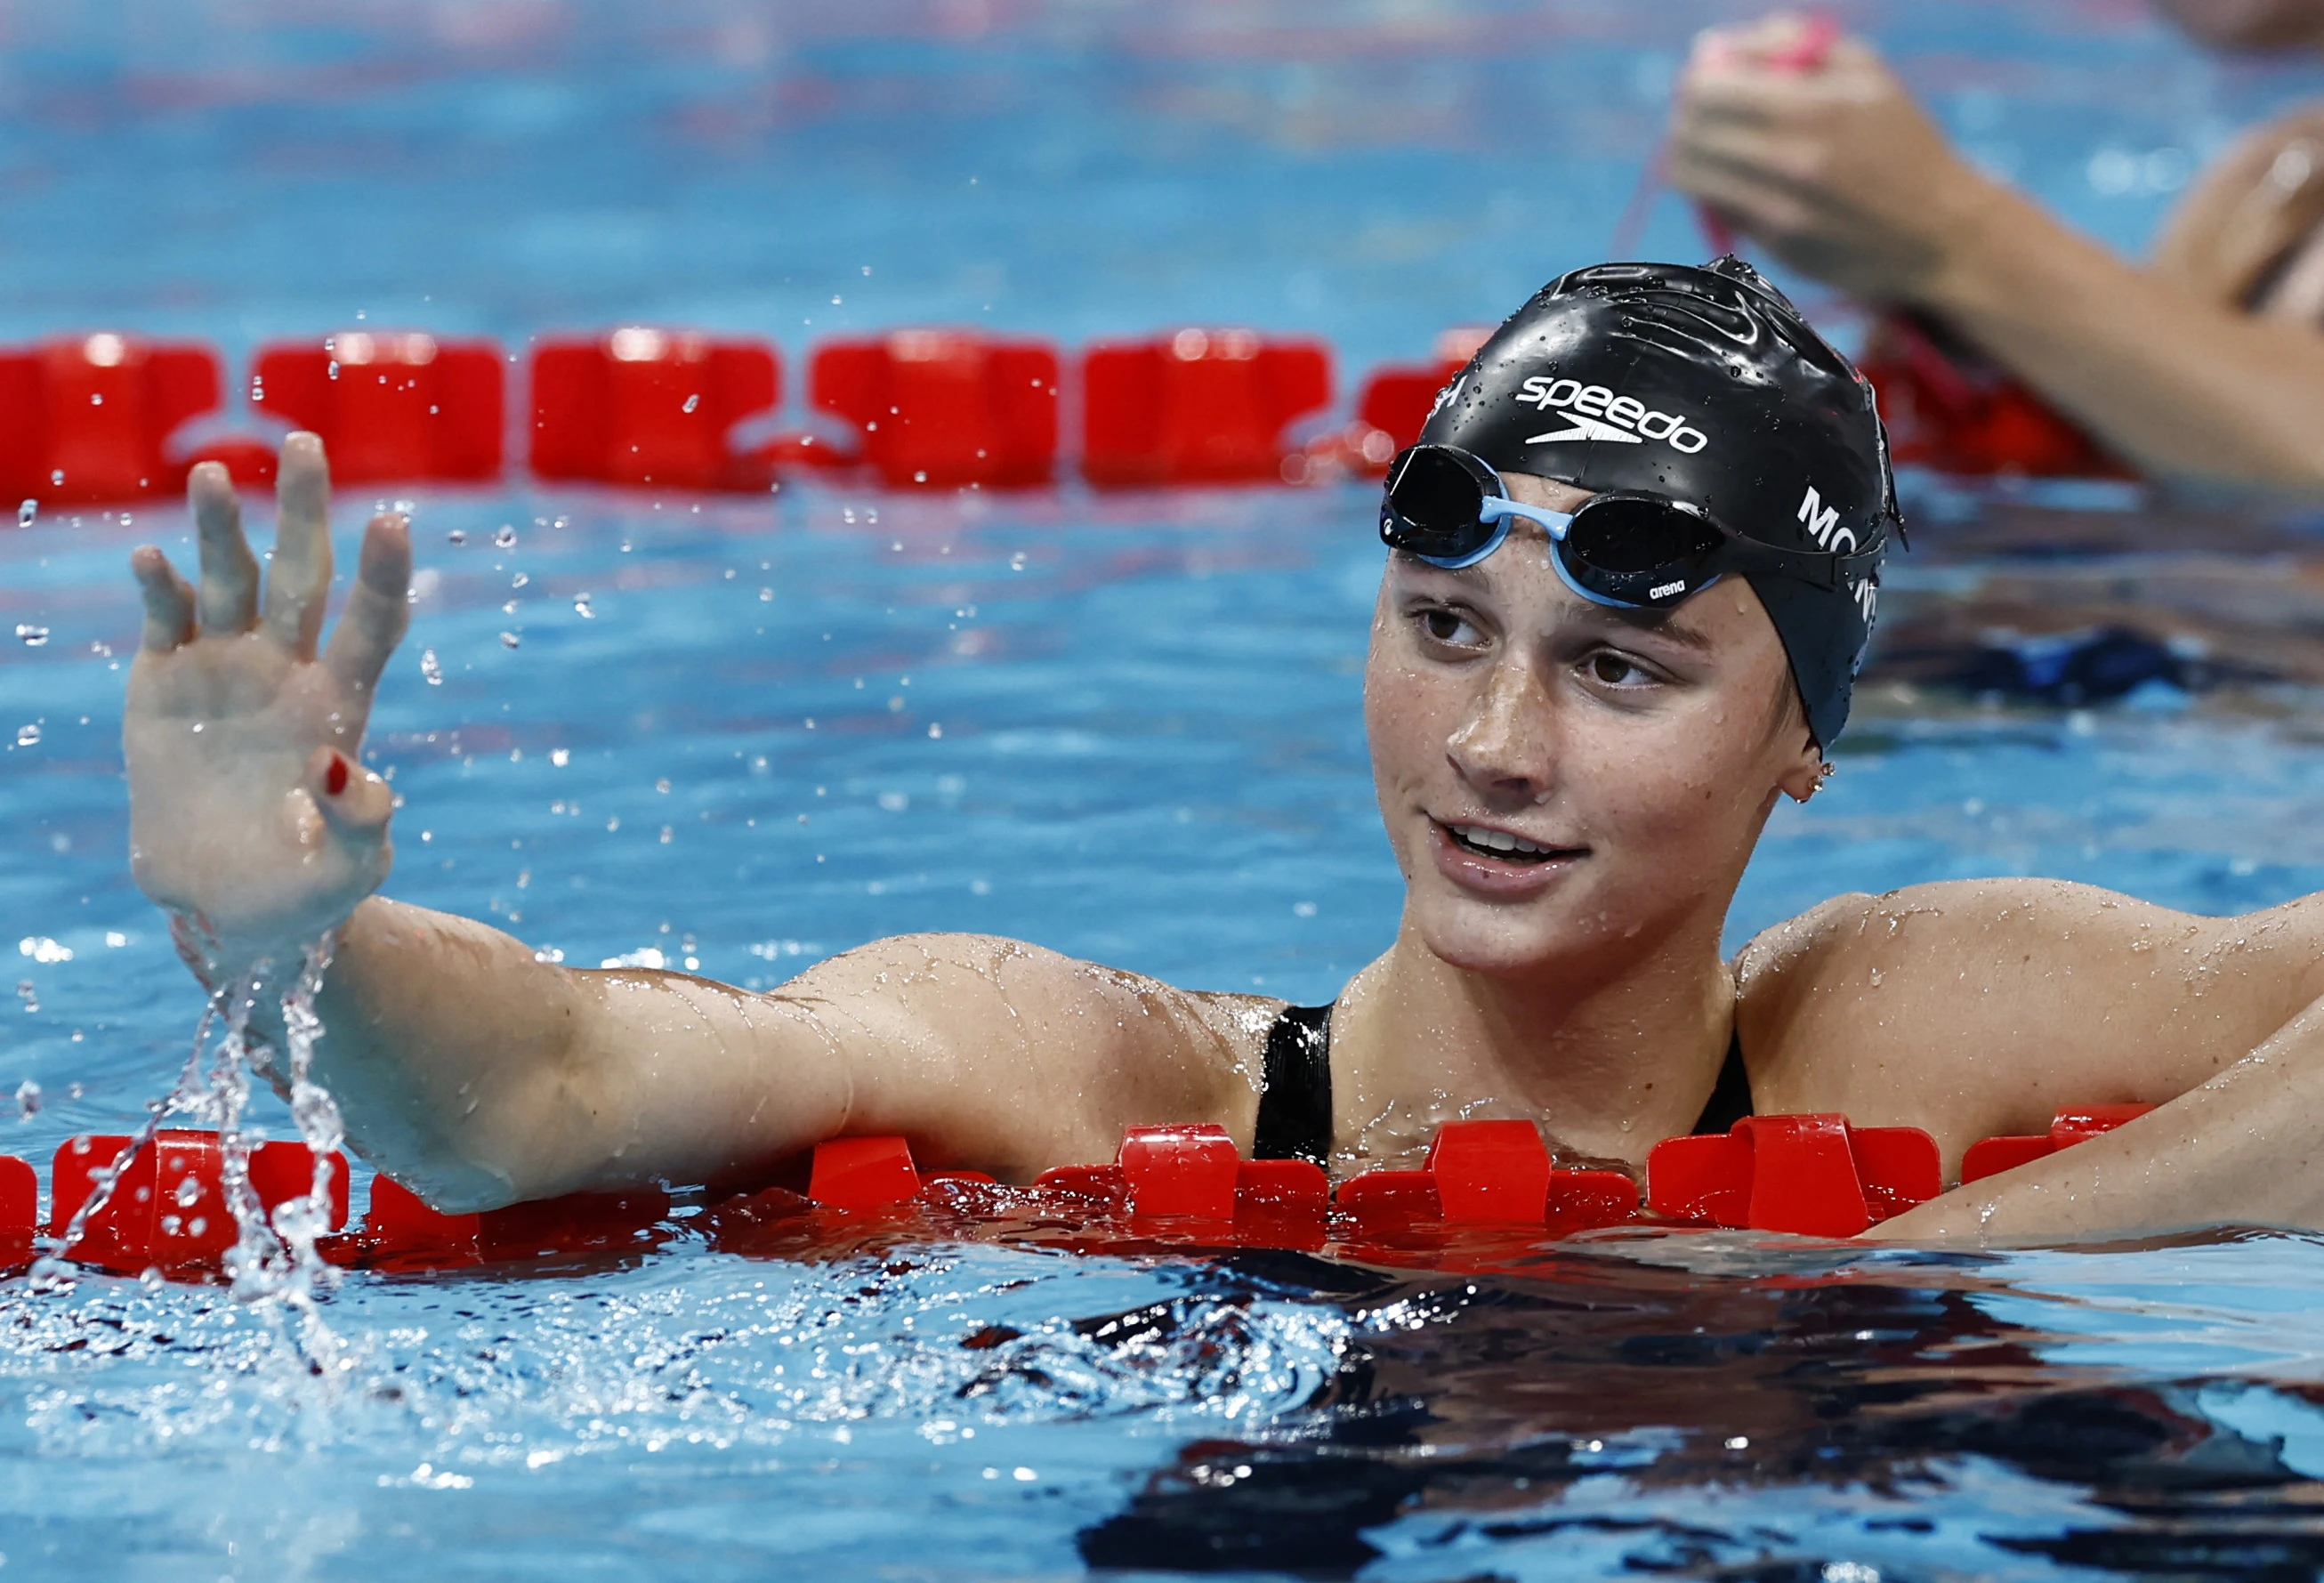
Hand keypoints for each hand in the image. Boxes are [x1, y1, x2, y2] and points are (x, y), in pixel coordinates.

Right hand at [124, 433, 410, 981]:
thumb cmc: (302, 893)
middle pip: (303, 576)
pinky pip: (163, 619)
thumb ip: (362, 825)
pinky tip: (152, 558)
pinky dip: (157, 586)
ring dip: (221, 528)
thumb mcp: (347, 873)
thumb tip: (339, 767)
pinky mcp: (164, 682)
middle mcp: (287, 671)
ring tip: (216, 475)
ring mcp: (225, 669)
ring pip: (229, 581)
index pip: (371, 625)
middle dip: (305, 511)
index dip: (383, 576)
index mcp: (341, 707)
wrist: (225, 906)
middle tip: (306, 441)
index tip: (394, 522)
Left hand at [1666, 15, 1996, 303]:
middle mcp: (1794, 162)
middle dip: (1686, 119)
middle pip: (1690, 134)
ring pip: (1690, 177)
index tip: (1706, 82)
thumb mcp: (1865, 71)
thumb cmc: (1900, 139)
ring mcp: (1781, 210)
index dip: (1697, 81)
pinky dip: (1717, 192)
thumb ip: (1790, 44)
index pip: (1709, 91)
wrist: (1940, 231)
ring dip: (1690, 158)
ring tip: (1713, 149)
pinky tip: (1744, 184)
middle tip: (1700, 117)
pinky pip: (1716, 209)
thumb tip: (1714, 48)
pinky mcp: (1775, 247)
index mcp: (1817, 107)